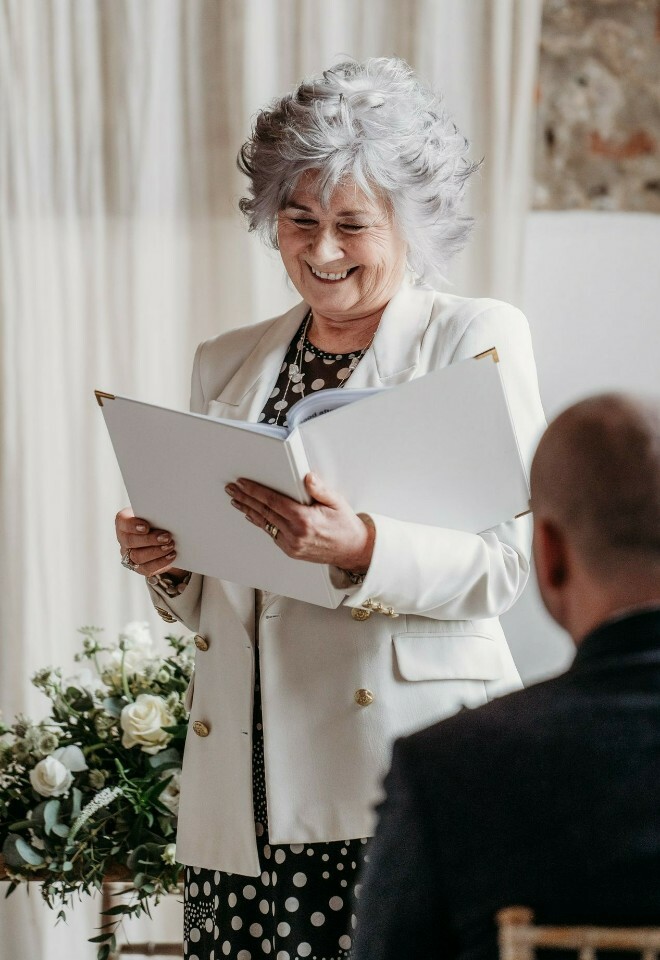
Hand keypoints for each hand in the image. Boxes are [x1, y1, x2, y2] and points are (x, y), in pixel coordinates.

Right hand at [115, 507, 185, 578]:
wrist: (162, 535)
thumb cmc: (157, 520)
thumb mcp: (156, 514)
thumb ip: (157, 513)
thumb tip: (169, 512)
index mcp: (124, 521)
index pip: (122, 521)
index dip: (133, 525)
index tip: (146, 526)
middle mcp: (123, 538)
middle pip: (131, 541)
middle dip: (150, 540)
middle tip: (167, 537)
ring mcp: (129, 554)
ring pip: (137, 556)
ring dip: (156, 551)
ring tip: (171, 546)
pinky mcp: (139, 567)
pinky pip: (146, 568)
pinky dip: (160, 562)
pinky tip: (172, 555)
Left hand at [225, 473, 374, 571]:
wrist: (353, 550)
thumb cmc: (345, 526)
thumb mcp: (337, 502)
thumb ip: (320, 489)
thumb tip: (307, 477)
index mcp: (304, 519)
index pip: (273, 501)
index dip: (255, 491)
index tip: (243, 484)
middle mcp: (295, 533)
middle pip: (264, 512)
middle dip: (246, 499)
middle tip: (232, 489)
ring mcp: (292, 544)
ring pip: (265, 524)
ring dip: (249, 510)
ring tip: (236, 501)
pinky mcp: (291, 550)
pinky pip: (272, 534)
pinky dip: (261, 523)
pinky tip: (253, 516)